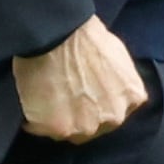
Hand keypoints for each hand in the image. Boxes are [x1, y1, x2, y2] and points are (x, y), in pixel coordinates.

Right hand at [12, 15, 146, 142]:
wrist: (59, 31)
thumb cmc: (86, 34)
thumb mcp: (119, 55)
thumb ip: (121, 81)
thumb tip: (112, 89)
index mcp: (132, 97)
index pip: (115, 112)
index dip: (97, 105)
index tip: (84, 95)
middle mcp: (113, 117)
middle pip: (94, 126)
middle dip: (80, 115)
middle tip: (62, 96)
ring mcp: (86, 126)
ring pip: (69, 131)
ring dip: (57, 119)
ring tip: (45, 97)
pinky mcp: (58, 129)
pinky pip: (42, 130)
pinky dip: (35, 120)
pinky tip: (32, 99)